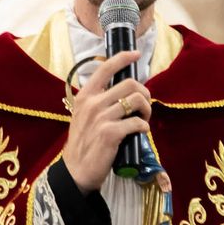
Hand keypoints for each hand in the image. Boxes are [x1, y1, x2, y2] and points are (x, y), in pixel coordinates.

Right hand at [63, 51, 151, 192]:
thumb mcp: (83, 116)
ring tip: (144, 119)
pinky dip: (144, 127)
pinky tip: (141, 132)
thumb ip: (98, 101)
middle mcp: (92, 103)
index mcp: (85, 96)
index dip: (123, 57)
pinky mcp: (110, 133)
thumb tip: (123, 92)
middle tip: (145, 106)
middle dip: (145, 94)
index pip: (105, 68)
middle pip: (130, 84)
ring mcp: (101, 118)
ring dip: (147, 110)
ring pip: (137, 101)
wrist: (76, 170)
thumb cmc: (83, 142)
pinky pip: (137, 122)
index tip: (136, 54)